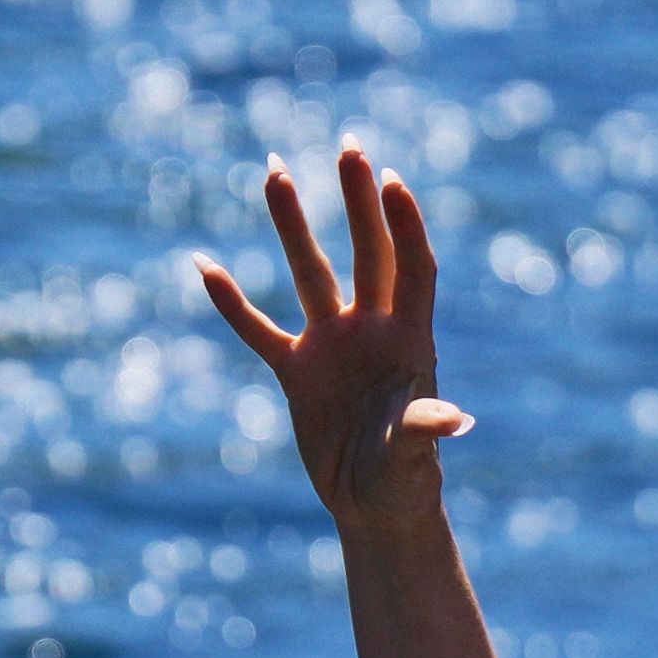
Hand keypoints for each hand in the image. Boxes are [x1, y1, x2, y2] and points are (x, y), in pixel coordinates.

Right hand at [197, 144, 470, 534]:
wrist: (376, 511)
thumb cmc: (407, 484)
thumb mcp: (416, 459)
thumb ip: (425, 431)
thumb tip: (454, 418)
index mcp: (410, 341)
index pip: (410, 268)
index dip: (404, 226)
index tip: (391, 181)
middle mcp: (371, 330)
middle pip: (365, 253)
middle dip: (356, 202)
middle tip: (347, 147)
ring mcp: (331, 346)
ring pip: (309, 274)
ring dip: (292, 226)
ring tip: (274, 171)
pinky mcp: (296, 373)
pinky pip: (259, 330)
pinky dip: (232, 303)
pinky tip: (203, 265)